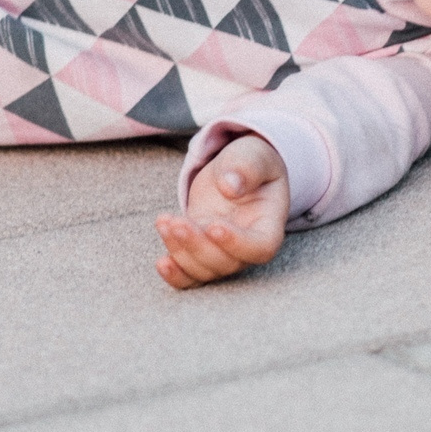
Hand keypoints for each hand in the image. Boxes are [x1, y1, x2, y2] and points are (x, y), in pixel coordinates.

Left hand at [156, 134, 289, 288]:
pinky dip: (175, 274)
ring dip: (180, 252)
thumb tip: (230, 186)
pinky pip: (190, 276)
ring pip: (204, 271)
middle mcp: (247, 246)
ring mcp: (222, 252)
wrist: (234, 169)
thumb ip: (247, 167)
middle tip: (177, 222)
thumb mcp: (254, 155)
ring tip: (165, 223)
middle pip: (226, 264)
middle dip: (198, 246)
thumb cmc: (251, 162)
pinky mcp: (201, 251)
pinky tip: (161, 262)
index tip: (214, 225)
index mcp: (269, 225)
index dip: (237, 244)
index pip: (260, 248)